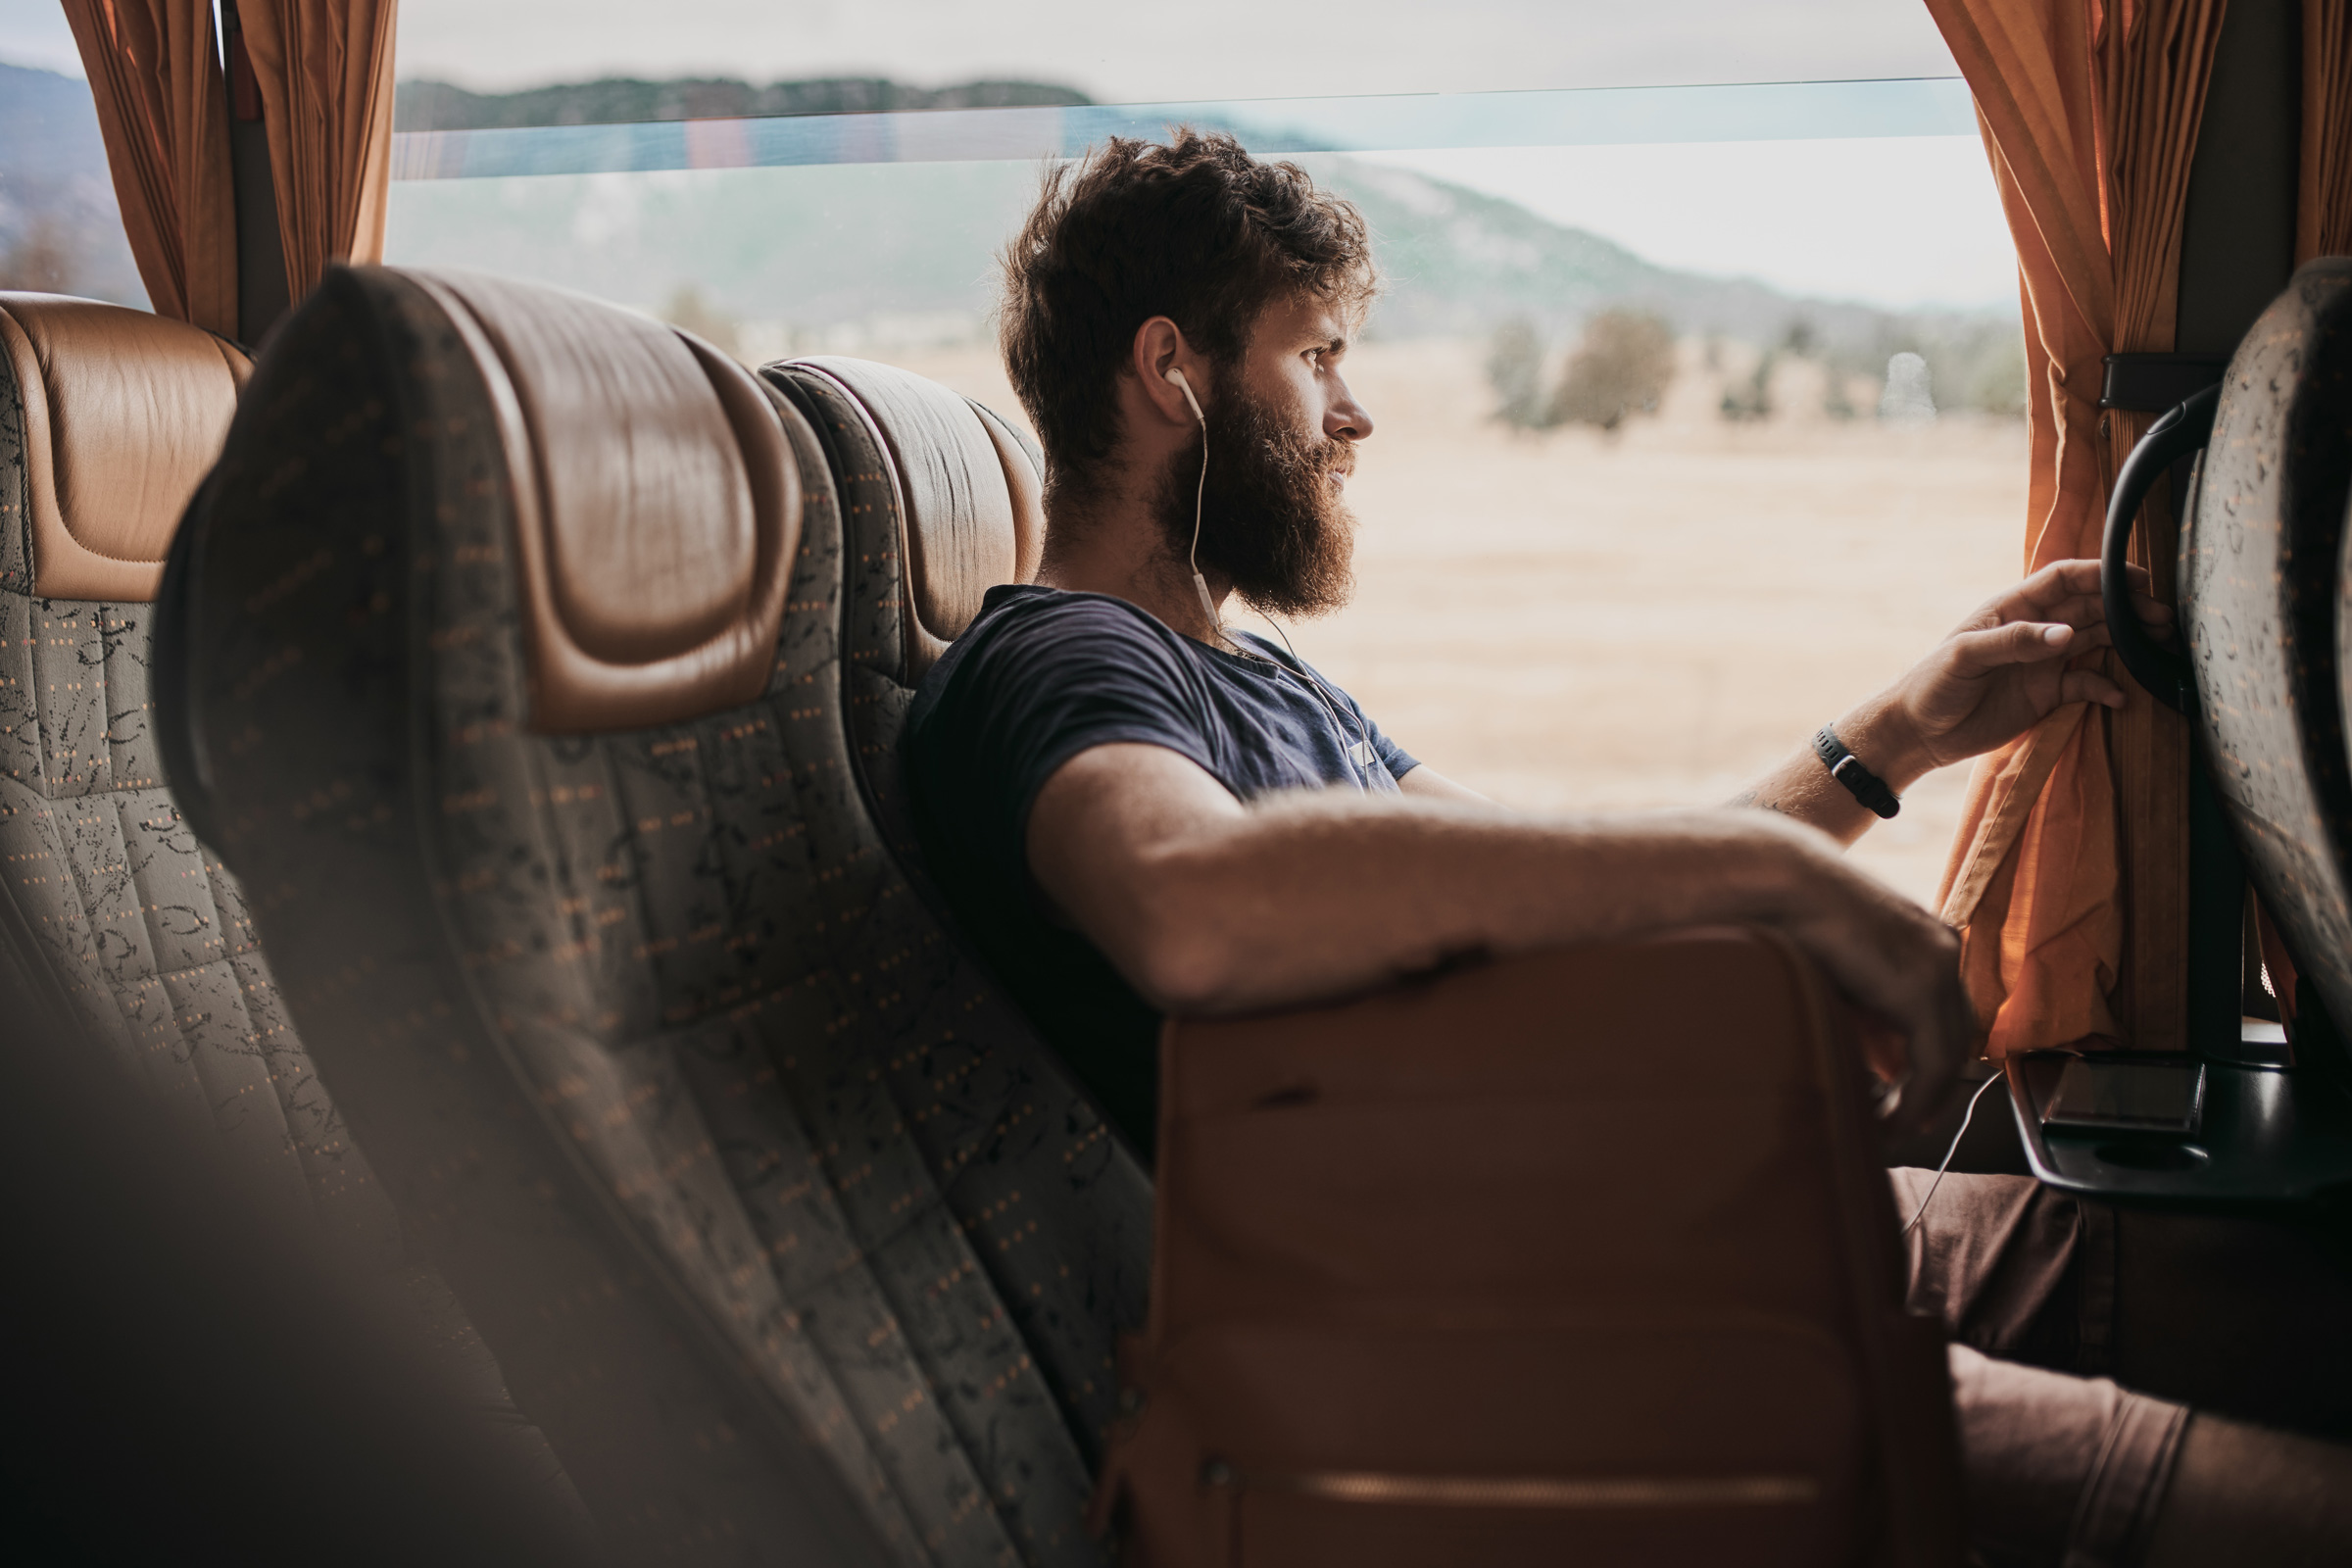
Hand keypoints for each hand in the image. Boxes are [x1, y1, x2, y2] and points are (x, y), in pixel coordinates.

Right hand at [1764, 828, 1974, 1130]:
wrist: (1787, 884)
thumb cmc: (1798, 916)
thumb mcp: (1843, 971)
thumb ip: (1869, 1012)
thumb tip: (1887, 1064)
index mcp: (1928, 938)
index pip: (1943, 1010)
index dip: (1926, 1057)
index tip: (1904, 1091)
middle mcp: (1944, 950)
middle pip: (1953, 1033)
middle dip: (1928, 1082)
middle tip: (1902, 1117)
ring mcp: (1940, 968)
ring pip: (1949, 1053)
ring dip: (1924, 1097)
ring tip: (1893, 1126)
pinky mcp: (1924, 991)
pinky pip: (1934, 1063)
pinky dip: (1918, 1098)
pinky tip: (1894, 1121)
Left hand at [1859, 559, 2173, 781]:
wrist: (1918, 733)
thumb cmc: (1931, 686)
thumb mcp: (1966, 657)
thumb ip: (2014, 641)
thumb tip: (2066, 633)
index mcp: (2013, 608)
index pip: (2064, 580)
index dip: (2101, 574)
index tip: (2137, 580)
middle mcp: (2034, 630)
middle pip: (2091, 608)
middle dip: (2127, 608)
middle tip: (2163, 617)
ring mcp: (2043, 661)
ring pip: (2096, 641)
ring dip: (2128, 642)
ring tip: (2161, 647)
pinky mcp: (2046, 693)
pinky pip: (2086, 684)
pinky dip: (2106, 687)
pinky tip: (2120, 697)